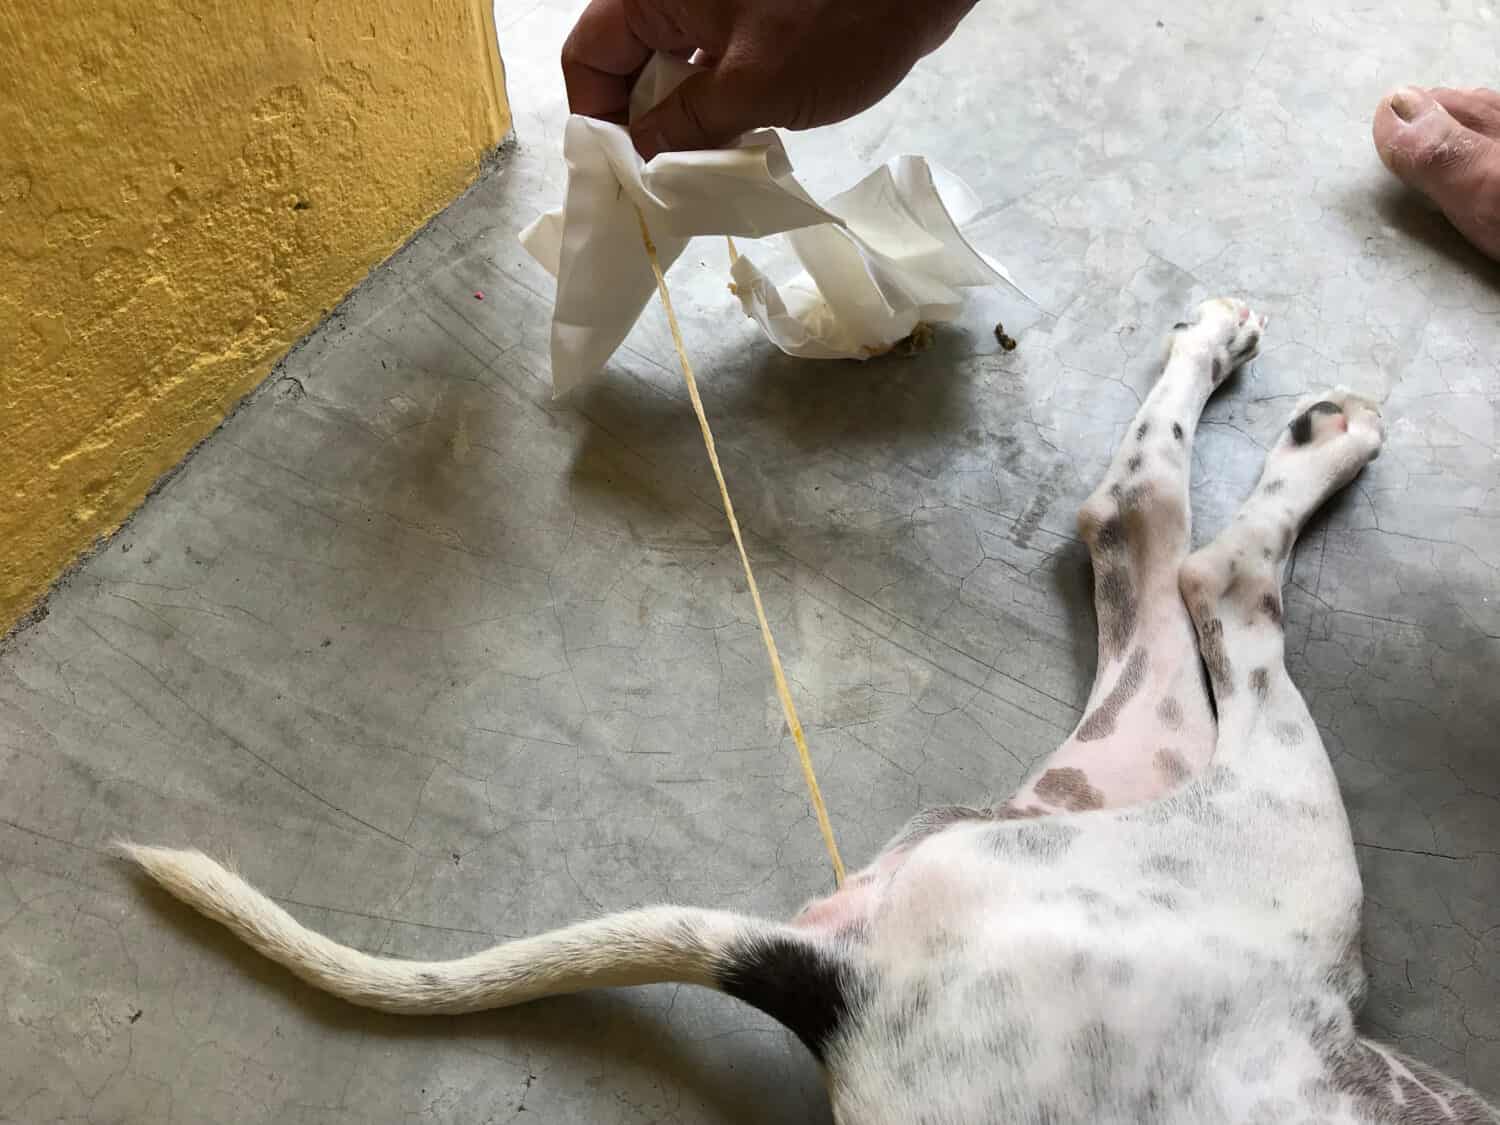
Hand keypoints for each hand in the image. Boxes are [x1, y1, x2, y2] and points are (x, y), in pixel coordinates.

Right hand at [560, 0, 977, 158]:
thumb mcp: (751, 88)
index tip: (625, 177)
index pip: (588, 57)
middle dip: (642, 128)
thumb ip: (684, 128)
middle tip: (666, 188)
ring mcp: (714, 4)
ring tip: (704, 175)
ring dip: (683, 124)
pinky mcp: (752, 17)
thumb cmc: (837, 23)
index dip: (598, 120)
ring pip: (672, 70)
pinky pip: (711, 65)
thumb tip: (638, 164)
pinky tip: (737, 144)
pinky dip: (716, 106)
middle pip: (626, 65)